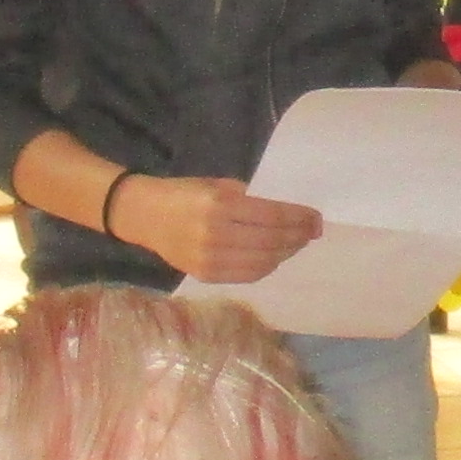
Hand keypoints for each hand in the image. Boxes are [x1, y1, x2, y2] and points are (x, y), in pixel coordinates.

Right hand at [115, 175, 321, 283]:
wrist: (144, 215)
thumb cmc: (184, 193)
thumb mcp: (217, 184)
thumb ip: (249, 200)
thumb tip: (289, 216)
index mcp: (220, 204)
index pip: (272, 215)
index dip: (298, 218)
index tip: (316, 218)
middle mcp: (216, 233)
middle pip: (271, 240)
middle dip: (298, 236)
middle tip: (313, 231)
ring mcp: (210, 258)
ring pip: (263, 261)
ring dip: (286, 253)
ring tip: (297, 243)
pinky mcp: (206, 275)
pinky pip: (247, 275)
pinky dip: (267, 266)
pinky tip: (275, 257)